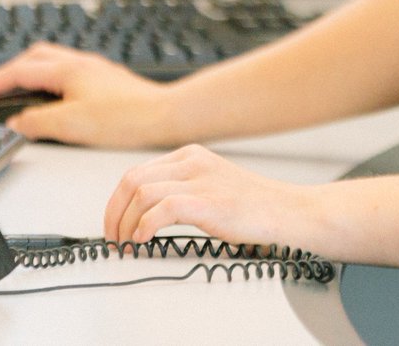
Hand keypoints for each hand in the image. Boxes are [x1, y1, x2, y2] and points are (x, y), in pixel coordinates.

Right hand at [0, 42, 175, 147]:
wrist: (165, 115)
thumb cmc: (127, 117)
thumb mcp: (69, 124)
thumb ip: (36, 121)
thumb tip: (17, 122)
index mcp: (69, 69)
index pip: (19, 71)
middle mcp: (83, 63)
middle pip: (35, 57)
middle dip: (8, 72)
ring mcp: (97, 70)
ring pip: (53, 62)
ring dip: (30, 73)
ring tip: (16, 93)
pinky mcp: (108, 81)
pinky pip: (69, 72)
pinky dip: (50, 81)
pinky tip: (53, 98)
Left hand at [104, 145, 311, 246]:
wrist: (285, 210)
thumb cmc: (250, 204)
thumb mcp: (210, 182)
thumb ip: (180, 186)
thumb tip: (140, 212)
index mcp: (191, 155)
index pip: (135, 173)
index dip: (116, 203)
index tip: (114, 226)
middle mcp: (193, 161)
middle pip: (131, 180)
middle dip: (113, 214)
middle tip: (114, 239)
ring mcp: (201, 180)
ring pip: (141, 194)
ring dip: (125, 224)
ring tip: (128, 244)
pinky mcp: (208, 202)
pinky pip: (161, 210)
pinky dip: (144, 228)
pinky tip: (145, 241)